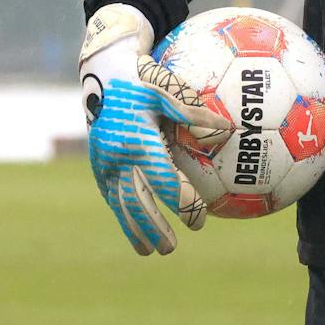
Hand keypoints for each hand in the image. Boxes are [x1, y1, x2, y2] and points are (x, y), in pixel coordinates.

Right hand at [79, 4, 231, 254]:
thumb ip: (195, 113)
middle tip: (170, 249)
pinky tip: (133, 230)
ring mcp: (102, 163)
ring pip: (119, 204)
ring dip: (134, 229)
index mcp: (138, 141)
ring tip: (148, 252)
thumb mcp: (166, 89)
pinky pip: (110, 196)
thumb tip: (228, 130)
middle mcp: (116, 157)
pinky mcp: (96, 165)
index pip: (163, 181)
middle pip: (136, 202)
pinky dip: (121, 215)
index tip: (198, 221)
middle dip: (152, 228)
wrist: (101, 72)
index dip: (182, 203)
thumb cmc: (141, 78)